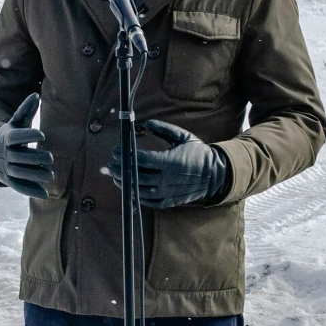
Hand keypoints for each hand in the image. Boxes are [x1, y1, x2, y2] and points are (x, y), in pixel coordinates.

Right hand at [0, 93, 54, 198]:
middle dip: (36, 158)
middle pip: (20, 157)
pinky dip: (31, 191)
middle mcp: (6, 154)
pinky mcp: (9, 180)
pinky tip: (45, 194)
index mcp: (7, 138)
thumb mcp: (15, 122)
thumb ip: (25, 110)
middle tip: (50, 158)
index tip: (42, 136)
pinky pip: (19, 187)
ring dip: (35, 175)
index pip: (16, 137)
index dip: (28, 136)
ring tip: (50, 175)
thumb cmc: (11, 135)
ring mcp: (6, 168)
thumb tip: (35, 95)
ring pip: (20, 173)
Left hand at [104, 120, 228, 208]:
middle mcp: (168, 178)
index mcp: (171, 161)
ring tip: (115, 177)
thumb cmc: (197, 153)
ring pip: (140, 191)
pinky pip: (149, 201)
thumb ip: (164, 129)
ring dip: (124, 184)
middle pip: (137, 176)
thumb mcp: (184, 137)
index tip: (116, 151)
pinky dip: (136, 196)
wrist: (215, 175)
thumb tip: (146, 124)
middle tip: (109, 166)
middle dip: (120, 170)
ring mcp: (169, 192)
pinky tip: (128, 189)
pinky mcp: (170, 201)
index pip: (142, 159)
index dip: (126, 155)